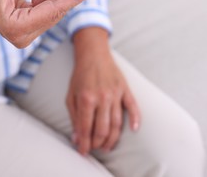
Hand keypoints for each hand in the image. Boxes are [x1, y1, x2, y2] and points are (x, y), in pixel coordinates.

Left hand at [66, 28, 140, 154]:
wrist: (94, 54)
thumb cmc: (80, 76)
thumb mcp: (71, 95)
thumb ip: (74, 117)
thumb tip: (76, 138)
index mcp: (86, 98)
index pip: (85, 128)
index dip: (84, 143)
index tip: (83, 151)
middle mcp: (102, 97)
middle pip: (102, 129)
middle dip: (98, 143)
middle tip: (95, 149)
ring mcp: (116, 94)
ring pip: (117, 123)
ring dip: (112, 138)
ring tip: (107, 147)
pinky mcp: (125, 89)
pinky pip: (133, 106)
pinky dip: (135, 119)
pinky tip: (134, 129)